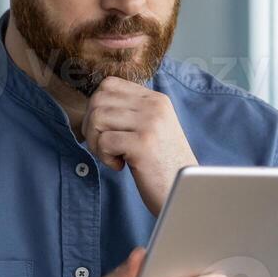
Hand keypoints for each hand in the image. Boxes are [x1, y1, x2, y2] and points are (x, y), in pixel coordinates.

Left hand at [81, 77, 197, 214]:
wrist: (186, 192)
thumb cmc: (162, 164)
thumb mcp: (152, 128)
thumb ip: (130, 112)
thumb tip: (92, 105)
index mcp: (156, 99)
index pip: (109, 84)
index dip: (97, 106)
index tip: (106, 130)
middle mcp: (154, 106)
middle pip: (99, 100)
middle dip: (91, 126)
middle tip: (105, 147)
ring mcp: (150, 123)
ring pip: (97, 118)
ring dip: (96, 142)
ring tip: (113, 156)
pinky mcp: (143, 144)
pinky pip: (104, 141)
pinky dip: (104, 157)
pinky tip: (120, 165)